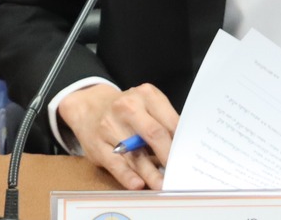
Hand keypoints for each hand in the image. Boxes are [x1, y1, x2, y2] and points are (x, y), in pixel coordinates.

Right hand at [57, 81, 178, 190]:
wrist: (89, 106)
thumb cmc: (126, 110)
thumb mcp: (146, 104)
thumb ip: (164, 122)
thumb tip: (184, 148)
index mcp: (146, 95)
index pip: (170, 120)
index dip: (182, 142)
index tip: (191, 157)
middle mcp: (127, 107)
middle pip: (154, 133)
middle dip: (169, 156)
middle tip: (180, 172)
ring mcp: (110, 126)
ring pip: (135, 153)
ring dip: (151, 172)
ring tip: (163, 185)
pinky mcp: (97, 145)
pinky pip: (115, 163)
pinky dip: (128, 176)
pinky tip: (138, 184)